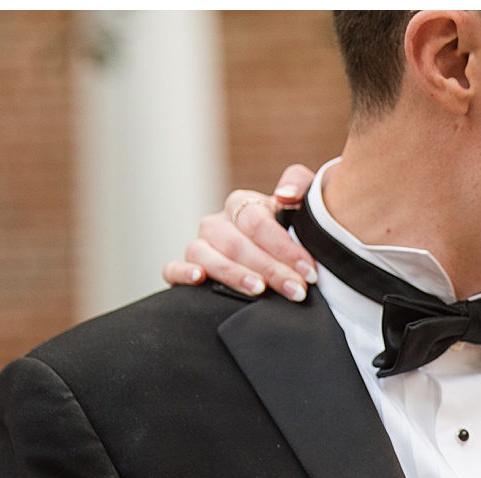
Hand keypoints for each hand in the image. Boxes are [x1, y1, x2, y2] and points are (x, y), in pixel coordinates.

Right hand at [162, 164, 317, 300]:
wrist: (282, 262)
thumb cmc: (294, 234)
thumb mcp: (303, 207)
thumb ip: (301, 185)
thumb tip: (284, 195)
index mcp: (243, 205)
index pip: (257, 221)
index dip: (284, 247)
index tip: (308, 270)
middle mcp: (218, 224)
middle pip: (235, 242)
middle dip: (270, 269)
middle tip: (296, 290)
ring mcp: (200, 245)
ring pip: (204, 254)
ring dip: (233, 273)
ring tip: (260, 290)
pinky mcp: (186, 269)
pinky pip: (173, 268)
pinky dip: (182, 272)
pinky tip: (199, 278)